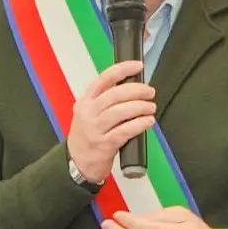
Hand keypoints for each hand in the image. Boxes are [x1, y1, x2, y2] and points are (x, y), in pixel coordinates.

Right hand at [67, 60, 155, 184]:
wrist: (76, 162)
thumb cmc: (87, 135)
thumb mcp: (89, 113)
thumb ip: (106, 101)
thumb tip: (134, 88)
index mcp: (86, 101)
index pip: (104, 79)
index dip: (123, 69)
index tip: (138, 66)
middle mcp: (88, 112)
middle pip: (115, 95)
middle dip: (136, 90)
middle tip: (150, 92)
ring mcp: (95, 129)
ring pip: (120, 112)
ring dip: (140, 107)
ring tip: (151, 108)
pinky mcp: (104, 145)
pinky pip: (124, 131)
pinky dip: (139, 124)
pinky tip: (148, 121)